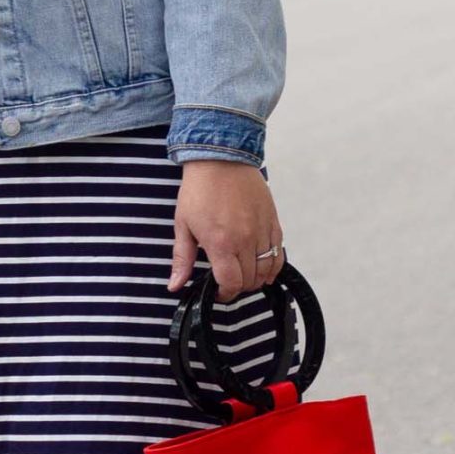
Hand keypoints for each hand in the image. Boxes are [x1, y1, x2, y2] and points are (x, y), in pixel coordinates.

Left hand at [168, 160, 285, 302]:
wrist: (221, 159)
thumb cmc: (199, 189)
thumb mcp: (183, 225)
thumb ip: (182, 259)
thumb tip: (175, 285)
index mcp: (221, 243)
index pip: (231, 283)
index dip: (225, 294)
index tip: (218, 293)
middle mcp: (245, 240)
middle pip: (250, 280)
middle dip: (238, 287)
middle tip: (228, 282)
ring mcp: (262, 231)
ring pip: (267, 270)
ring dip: (256, 279)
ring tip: (244, 276)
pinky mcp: (273, 222)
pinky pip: (279, 253)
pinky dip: (273, 266)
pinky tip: (265, 269)